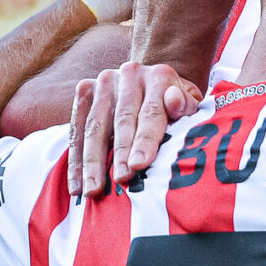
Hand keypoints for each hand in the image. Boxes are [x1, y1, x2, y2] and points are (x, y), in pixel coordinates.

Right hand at [71, 60, 201, 198]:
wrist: (152, 83)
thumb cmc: (177, 105)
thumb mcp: (190, 104)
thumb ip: (186, 105)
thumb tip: (173, 99)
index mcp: (159, 76)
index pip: (151, 113)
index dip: (145, 140)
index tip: (139, 165)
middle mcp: (129, 74)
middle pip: (122, 120)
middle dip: (119, 154)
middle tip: (119, 181)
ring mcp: (103, 82)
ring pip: (94, 126)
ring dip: (92, 162)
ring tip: (93, 190)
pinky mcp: (84, 92)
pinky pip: (77, 129)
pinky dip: (76, 160)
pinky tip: (77, 185)